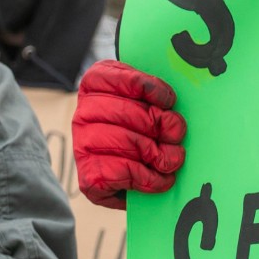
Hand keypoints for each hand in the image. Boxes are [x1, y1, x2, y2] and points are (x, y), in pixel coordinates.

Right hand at [73, 61, 186, 208]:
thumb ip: (153, 97)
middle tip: (175, 135)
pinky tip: (159, 178)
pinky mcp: (89, 177)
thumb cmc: (136, 134)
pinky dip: (152, 178)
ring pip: (131, 143)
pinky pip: (128, 171)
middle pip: (129, 112)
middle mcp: (83, 114)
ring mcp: (83, 145)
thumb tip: (174, 107)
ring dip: (160, 154)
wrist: (118, 181)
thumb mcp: (143, 104)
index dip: (148, 87)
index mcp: (94, 86)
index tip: (167, 100)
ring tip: (171, 159)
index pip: (117, 77)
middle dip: (161, 125)